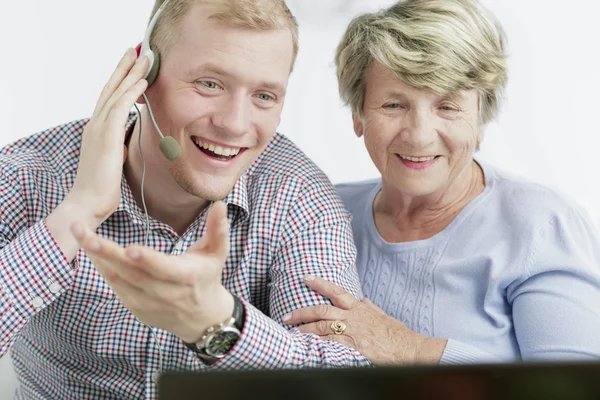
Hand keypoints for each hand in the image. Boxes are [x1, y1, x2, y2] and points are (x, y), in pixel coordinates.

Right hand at [67, 48, 148, 225]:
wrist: (87, 202)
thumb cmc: (100, 187)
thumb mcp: (110, 162)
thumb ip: (115, 149)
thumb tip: (121, 145)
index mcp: (97, 130)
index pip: (109, 99)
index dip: (120, 81)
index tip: (131, 66)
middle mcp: (96, 125)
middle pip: (111, 89)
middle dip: (124, 68)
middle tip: (136, 50)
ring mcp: (99, 129)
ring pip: (116, 93)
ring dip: (131, 74)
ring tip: (145, 58)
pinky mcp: (106, 137)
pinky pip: (120, 108)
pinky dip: (131, 92)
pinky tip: (142, 81)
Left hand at [70, 201, 233, 342]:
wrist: (202, 318)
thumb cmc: (208, 277)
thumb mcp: (217, 253)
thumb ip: (218, 229)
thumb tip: (220, 204)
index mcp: (186, 277)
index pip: (164, 269)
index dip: (148, 260)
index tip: (130, 248)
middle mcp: (165, 293)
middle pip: (132, 273)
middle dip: (106, 253)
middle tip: (84, 233)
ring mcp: (148, 304)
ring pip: (119, 280)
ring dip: (98, 258)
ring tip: (81, 235)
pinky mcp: (137, 309)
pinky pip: (116, 288)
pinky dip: (102, 270)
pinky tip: (91, 252)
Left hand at [283, 276, 445, 364]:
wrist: (410, 349)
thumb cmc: (398, 335)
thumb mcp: (383, 316)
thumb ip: (371, 308)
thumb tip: (363, 299)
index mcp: (360, 309)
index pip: (336, 291)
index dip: (319, 283)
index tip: (305, 278)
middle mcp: (353, 318)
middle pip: (322, 310)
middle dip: (302, 312)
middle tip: (287, 315)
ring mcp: (352, 332)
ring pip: (322, 327)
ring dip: (306, 330)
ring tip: (293, 332)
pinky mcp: (353, 347)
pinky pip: (331, 345)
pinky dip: (318, 345)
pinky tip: (308, 346)